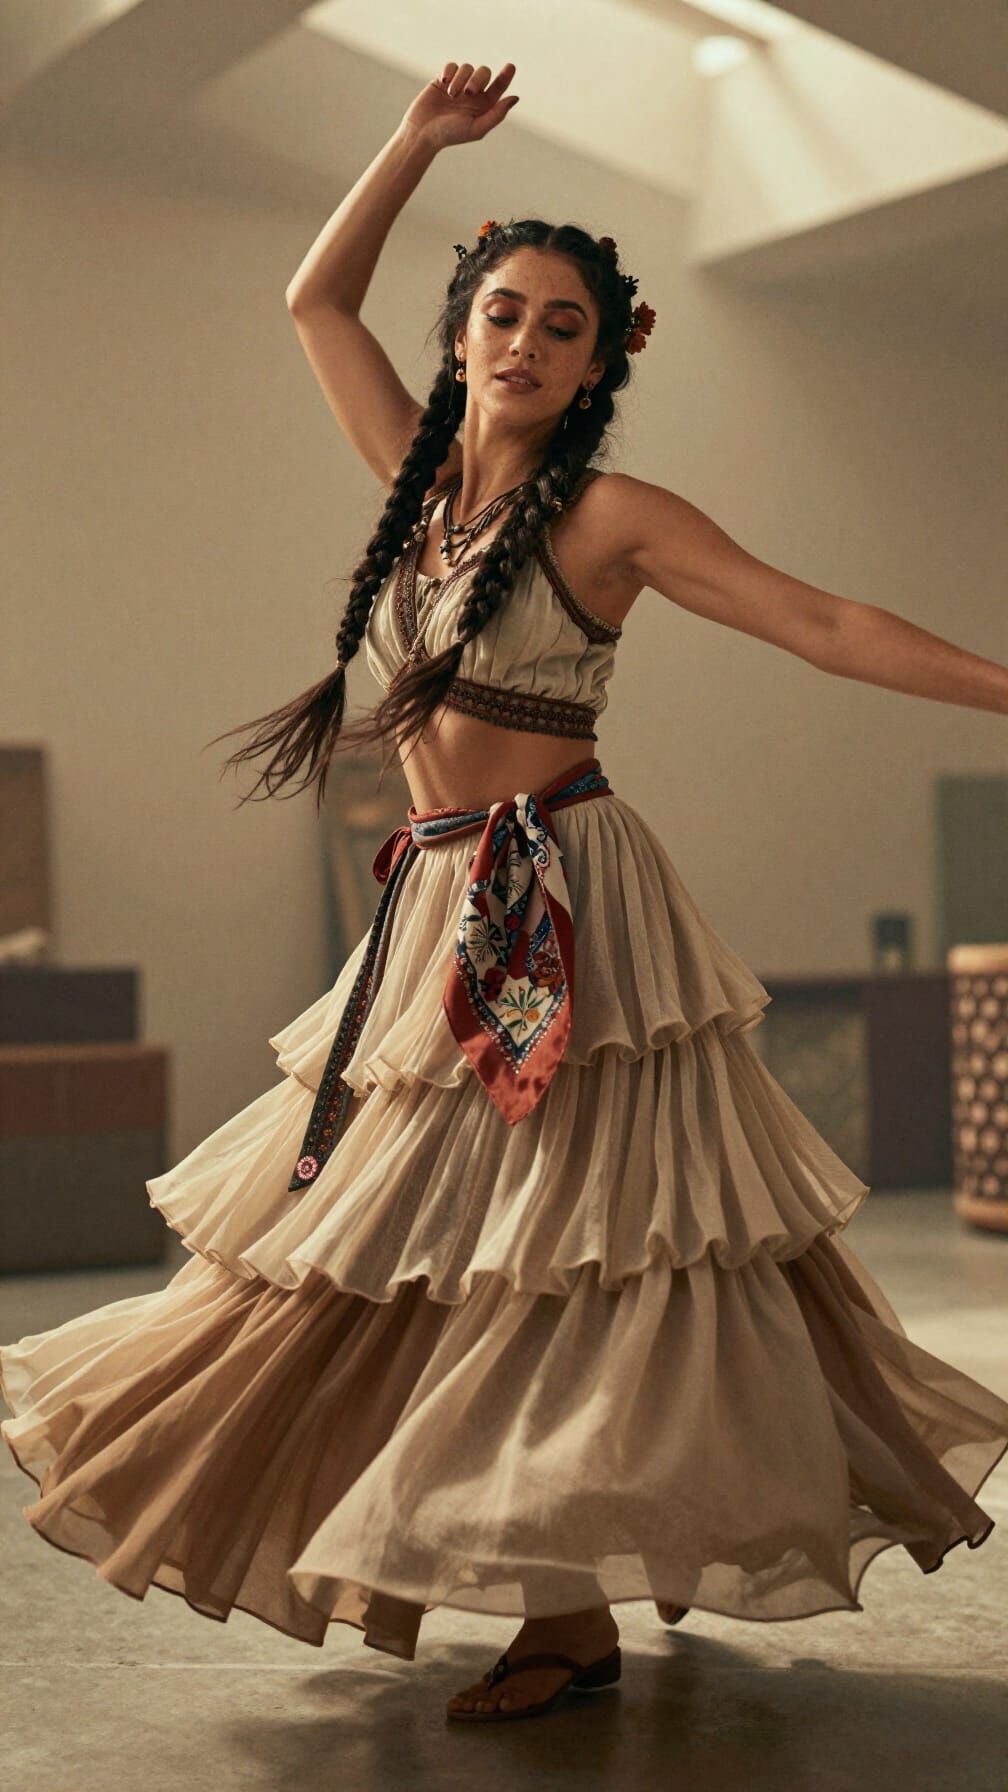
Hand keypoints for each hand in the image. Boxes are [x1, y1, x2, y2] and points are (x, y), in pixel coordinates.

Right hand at [401, 61, 518, 150]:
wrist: (422, 132)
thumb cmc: (450, 134)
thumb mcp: (476, 128)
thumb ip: (497, 114)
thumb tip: (515, 98)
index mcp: (484, 106)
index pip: (499, 86)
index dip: (506, 76)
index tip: (511, 66)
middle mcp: (473, 94)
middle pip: (484, 72)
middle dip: (478, 79)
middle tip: (468, 93)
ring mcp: (458, 85)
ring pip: (467, 67)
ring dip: (460, 79)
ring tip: (451, 95)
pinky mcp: (443, 80)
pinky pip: (452, 65)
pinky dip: (449, 71)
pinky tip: (444, 82)